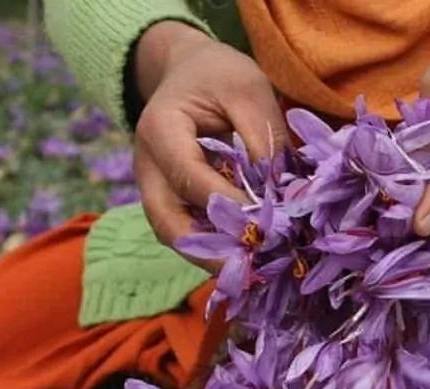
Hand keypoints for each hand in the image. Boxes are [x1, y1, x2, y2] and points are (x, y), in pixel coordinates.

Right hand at [132, 22, 288, 259]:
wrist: (188, 74)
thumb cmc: (218, 77)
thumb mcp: (246, 89)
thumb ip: (263, 136)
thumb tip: (281, 192)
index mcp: (159, 131)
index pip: (190, 179)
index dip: (228, 206)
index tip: (268, 225)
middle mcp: (148, 168)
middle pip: (168, 225)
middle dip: (209, 253)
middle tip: (250, 272)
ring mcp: (155, 191)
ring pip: (176, 237)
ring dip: (212, 258)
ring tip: (253, 273)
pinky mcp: (171, 204)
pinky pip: (189, 234)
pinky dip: (215, 249)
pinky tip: (247, 260)